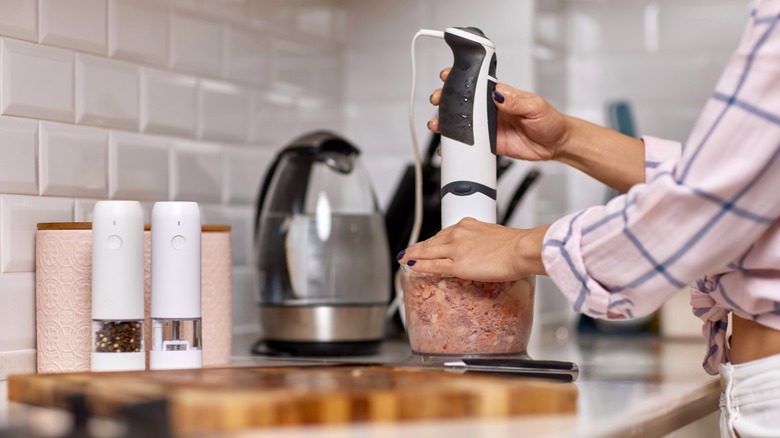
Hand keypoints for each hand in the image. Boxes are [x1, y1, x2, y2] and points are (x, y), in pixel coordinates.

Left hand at [397, 218, 548, 281]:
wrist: (521, 249)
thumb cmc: (516, 245)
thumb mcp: (494, 236)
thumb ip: (482, 241)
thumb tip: (481, 251)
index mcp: (468, 224)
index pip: (444, 233)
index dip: (431, 241)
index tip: (425, 244)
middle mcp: (459, 233)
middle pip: (432, 241)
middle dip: (418, 247)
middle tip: (407, 251)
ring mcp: (456, 249)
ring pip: (428, 251)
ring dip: (414, 255)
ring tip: (404, 258)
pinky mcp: (457, 264)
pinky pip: (433, 265)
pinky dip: (419, 265)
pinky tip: (411, 265)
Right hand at [428, 68, 568, 161]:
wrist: (556, 145)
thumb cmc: (549, 120)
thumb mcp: (535, 106)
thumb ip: (515, 100)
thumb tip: (498, 94)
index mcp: (501, 95)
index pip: (476, 84)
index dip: (460, 78)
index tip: (447, 76)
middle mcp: (491, 110)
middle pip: (463, 102)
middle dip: (446, 99)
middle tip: (438, 100)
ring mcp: (488, 128)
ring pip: (462, 123)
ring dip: (447, 123)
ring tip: (437, 124)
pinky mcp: (490, 144)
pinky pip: (470, 145)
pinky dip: (457, 147)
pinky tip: (448, 147)